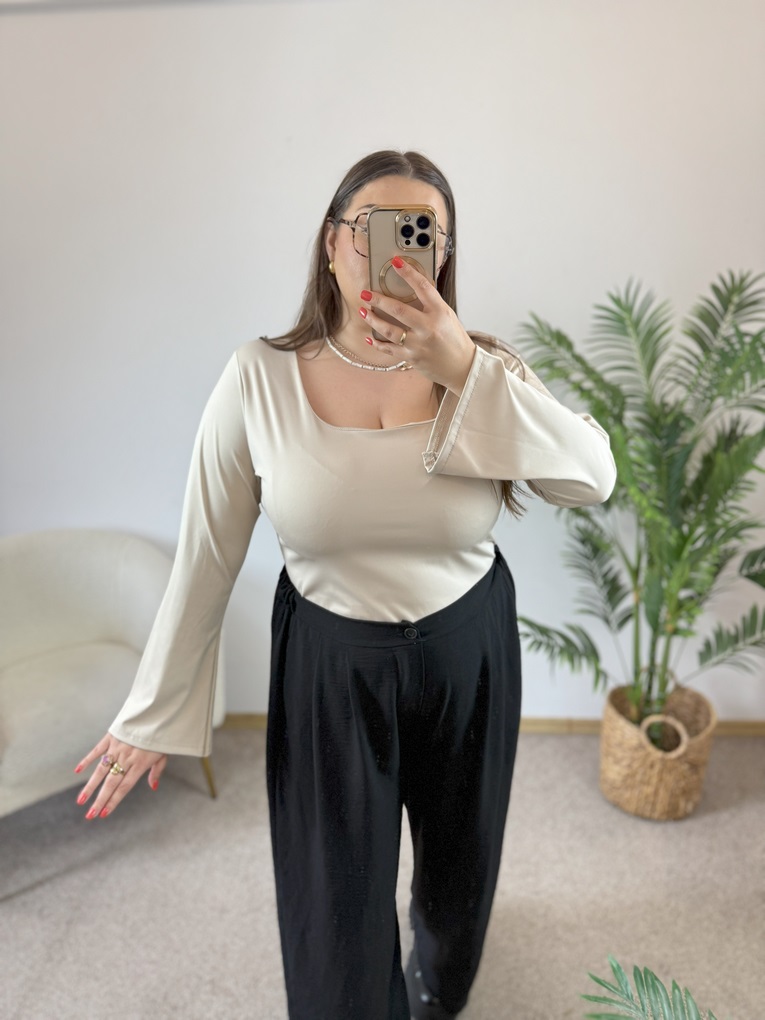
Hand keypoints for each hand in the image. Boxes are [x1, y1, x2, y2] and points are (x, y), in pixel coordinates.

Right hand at [74, 734, 166, 819]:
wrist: (156, 711)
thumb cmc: (161, 735)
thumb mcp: (164, 754)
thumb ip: (157, 770)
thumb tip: (153, 787)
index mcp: (140, 763)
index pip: (124, 787)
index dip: (113, 801)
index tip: (103, 814)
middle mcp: (126, 757)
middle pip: (111, 783)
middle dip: (100, 800)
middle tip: (90, 815)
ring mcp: (117, 747)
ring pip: (100, 770)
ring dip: (90, 786)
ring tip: (80, 801)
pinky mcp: (110, 737)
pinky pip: (97, 750)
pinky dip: (87, 760)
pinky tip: (77, 770)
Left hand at [359, 257, 475, 392]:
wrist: (462, 367)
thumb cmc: (455, 340)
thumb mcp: (448, 316)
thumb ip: (430, 304)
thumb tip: (411, 288)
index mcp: (440, 312)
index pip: (422, 287)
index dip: (408, 273)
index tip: (395, 262)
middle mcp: (428, 327)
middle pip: (398, 310)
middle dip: (379, 300)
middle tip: (366, 293)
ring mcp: (418, 344)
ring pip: (389, 330)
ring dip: (373, 319)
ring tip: (363, 311)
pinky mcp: (411, 357)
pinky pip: (389, 349)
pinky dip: (377, 343)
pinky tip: (369, 337)